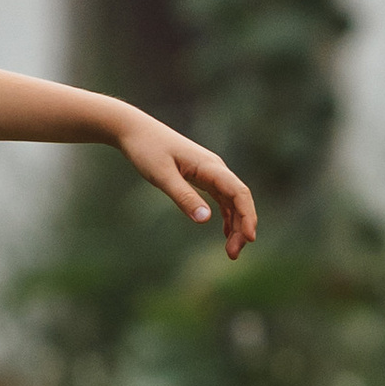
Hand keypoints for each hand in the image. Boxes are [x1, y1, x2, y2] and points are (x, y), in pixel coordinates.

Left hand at [115, 113, 257, 256]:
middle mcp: (215, 168)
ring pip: (232, 201)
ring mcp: (209, 172)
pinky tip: (225, 233)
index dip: (248, 215)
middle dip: (242, 227)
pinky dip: (226, 216)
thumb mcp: (162, 176)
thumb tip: (206, 220)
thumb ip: (183, 197)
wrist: (135, 130)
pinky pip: (221, 198)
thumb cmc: (146, 150)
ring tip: (231, 251)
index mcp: (210, 166)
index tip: (250, 238)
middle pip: (239, 199)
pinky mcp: (200, 176)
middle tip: (232, 255)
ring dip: (235, 224)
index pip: (239, 192)